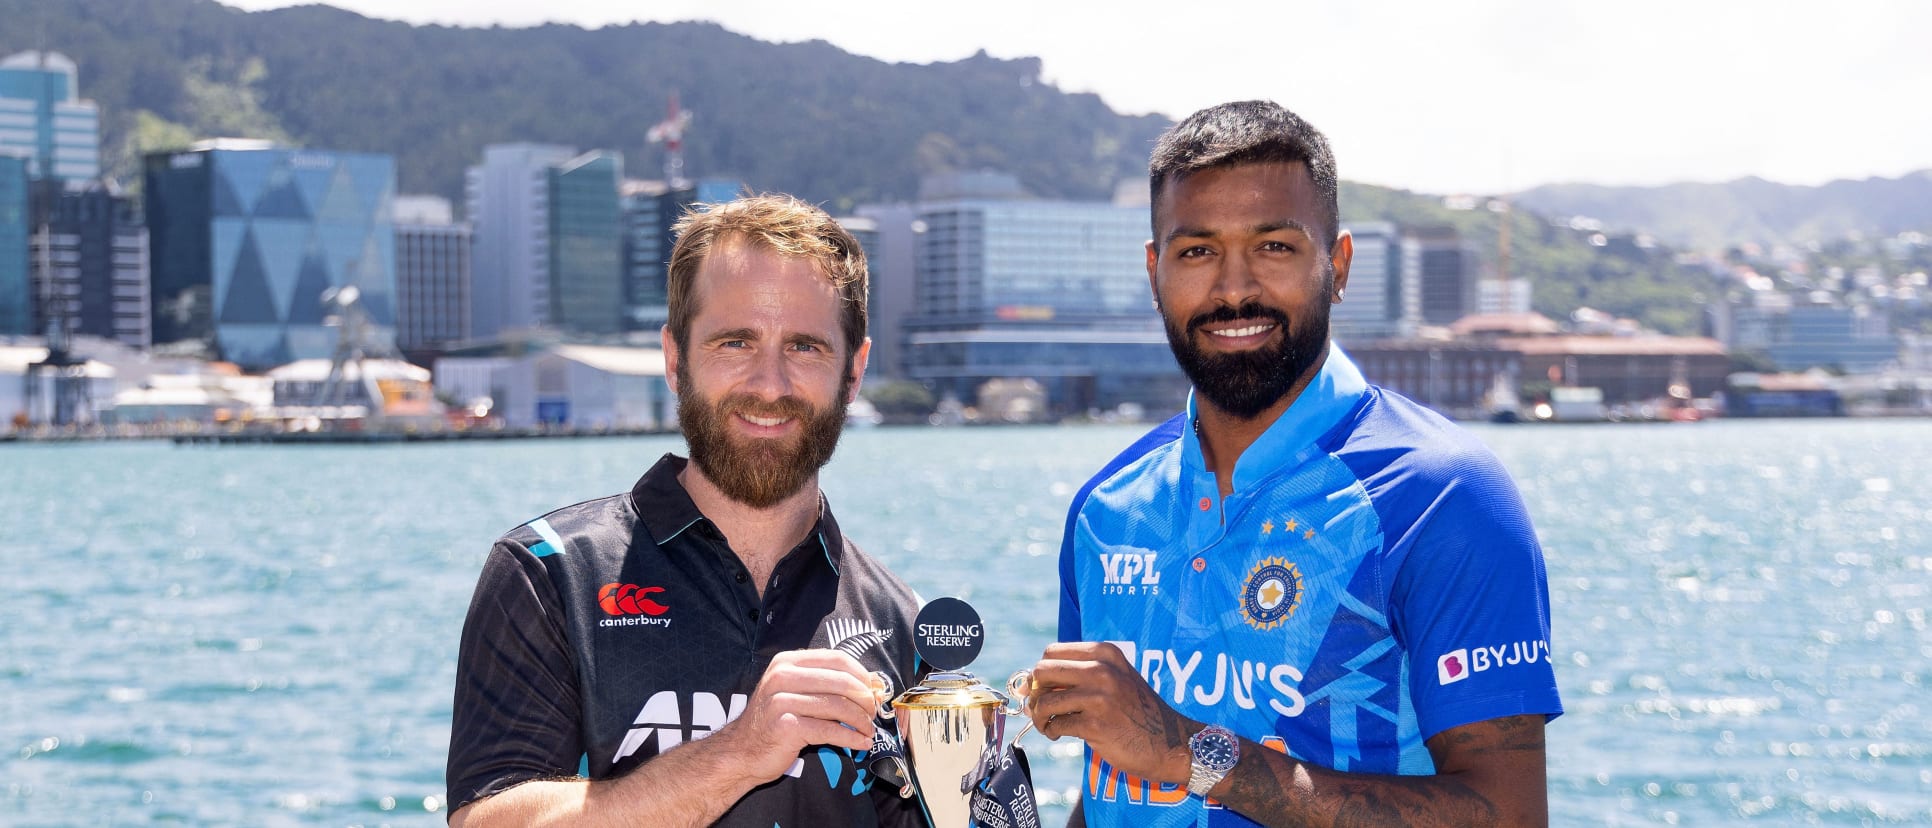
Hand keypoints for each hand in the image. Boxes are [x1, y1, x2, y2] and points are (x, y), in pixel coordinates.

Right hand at [710, 649, 878, 784]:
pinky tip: (860, 743)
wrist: (741, 751)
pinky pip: (829, 730)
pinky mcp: (787, 727)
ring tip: (869, 731)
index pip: (836, 659)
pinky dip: (850, 738)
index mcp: (787, 662)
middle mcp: (783, 677)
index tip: (874, 690)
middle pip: (841, 681)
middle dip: (865, 699)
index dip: (862, 674)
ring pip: (837, 706)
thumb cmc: (774, 721)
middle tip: (873, 713)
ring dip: (860, 721)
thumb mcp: (795, 692)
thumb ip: (826, 684)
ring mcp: (782, 701)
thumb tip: (873, 683)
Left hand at [1024, 642, 1195, 784]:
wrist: (1170, 743)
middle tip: (1044, 708)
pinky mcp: (1096, 725)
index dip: (1042, 672)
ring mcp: (1099, 697)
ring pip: (1044, 701)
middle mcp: (1102, 670)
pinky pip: (1056, 724)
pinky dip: (1051, 731)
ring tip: (1050, 725)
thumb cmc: (1136, 712)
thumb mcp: (1113, 680)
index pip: (1052, 652)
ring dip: (1040, 716)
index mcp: (1105, 653)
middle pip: (1042, 671)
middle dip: (1036, 692)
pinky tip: (1059, 734)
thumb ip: (1076, 677)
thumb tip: (1027, 686)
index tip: (1044, 689)